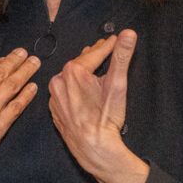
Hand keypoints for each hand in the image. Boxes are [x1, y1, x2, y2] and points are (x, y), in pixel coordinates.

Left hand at [48, 31, 147, 182]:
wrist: (93, 148)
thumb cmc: (104, 119)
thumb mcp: (118, 84)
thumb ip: (121, 56)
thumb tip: (128, 34)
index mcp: (73, 71)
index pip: (95, 52)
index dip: (108, 45)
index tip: (115, 39)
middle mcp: (59, 81)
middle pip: (81, 62)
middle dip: (95, 56)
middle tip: (106, 49)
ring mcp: (55, 96)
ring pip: (71, 77)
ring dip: (83, 71)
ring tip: (95, 66)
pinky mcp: (55, 108)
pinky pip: (65, 92)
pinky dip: (75, 87)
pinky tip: (84, 90)